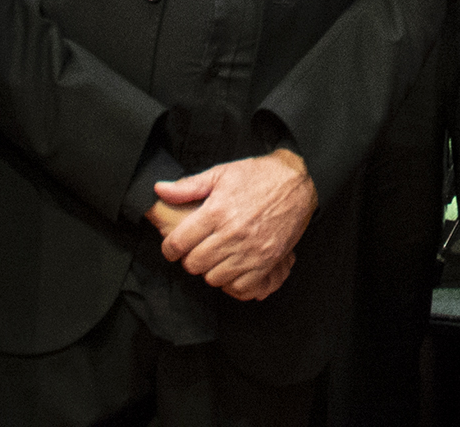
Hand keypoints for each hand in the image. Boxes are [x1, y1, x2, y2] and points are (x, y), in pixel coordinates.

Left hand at [150, 149, 316, 299]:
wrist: (299, 182)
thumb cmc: (258, 176)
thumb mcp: (221, 173)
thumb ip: (188, 186)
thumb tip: (160, 189)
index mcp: (217, 211)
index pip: (179, 243)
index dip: (169, 249)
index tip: (172, 248)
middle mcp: (232, 233)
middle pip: (194, 264)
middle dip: (190, 259)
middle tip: (196, 250)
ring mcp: (251, 250)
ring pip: (214, 278)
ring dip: (210, 270)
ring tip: (215, 257)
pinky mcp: (267, 261)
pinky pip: (240, 287)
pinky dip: (232, 282)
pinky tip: (232, 267)